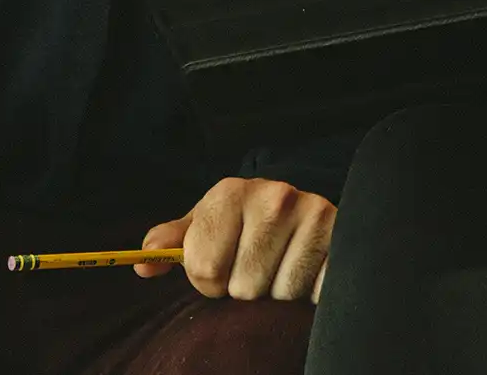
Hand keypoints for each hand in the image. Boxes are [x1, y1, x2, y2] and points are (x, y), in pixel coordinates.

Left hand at [138, 176, 334, 301]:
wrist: (301, 207)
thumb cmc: (242, 222)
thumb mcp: (204, 224)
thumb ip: (172, 242)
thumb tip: (144, 263)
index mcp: (231, 192)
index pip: (204, 268)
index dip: (207, 280)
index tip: (218, 267)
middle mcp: (274, 196)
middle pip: (243, 286)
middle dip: (244, 287)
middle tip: (255, 266)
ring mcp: (313, 213)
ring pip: (280, 293)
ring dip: (276, 291)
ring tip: (280, 266)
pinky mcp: (342, 236)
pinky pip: (314, 292)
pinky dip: (307, 292)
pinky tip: (304, 270)